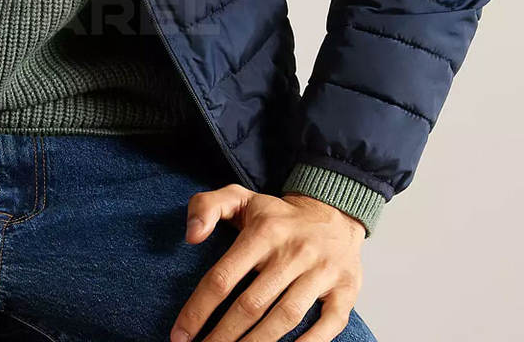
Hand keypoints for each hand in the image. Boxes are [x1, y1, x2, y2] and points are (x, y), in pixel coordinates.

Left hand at [170, 185, 364, 341]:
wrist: (333, 213)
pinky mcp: (345, 290)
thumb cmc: (277, 215)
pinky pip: (327, 325)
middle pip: (251, 304)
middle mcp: (293, 252)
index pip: (223, 276)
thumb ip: (206, 206)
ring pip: (284, 317)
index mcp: (263, 231)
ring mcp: (321, 272)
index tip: (179, 335)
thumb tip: (191, 236)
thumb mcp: (239, 197)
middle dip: (223, 336)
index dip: (199, 309)